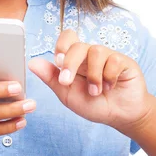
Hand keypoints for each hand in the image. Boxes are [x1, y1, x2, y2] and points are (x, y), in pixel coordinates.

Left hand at [27, 29, 153, 132]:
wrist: (119, 116)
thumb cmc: (94, 104)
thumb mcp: (67, 94)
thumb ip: (51, 78)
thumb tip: (31, 62)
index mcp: (76, 60)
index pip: (67, 38)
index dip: (61, 45)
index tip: (58, 63)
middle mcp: (91, 54)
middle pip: (78, 45)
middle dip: (70, 64)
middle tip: (67, 82)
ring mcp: (108, 56)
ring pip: (96, 51)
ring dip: (93, 76)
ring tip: (95, 92)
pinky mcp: (124, 61)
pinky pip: (114, 60)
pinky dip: (109, 77)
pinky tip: (110, 87)